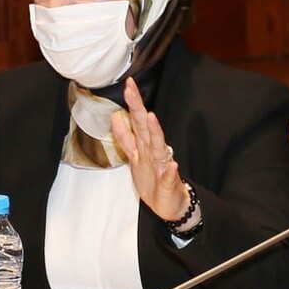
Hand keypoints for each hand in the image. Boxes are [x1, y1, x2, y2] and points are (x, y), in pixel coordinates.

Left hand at [110, 77, 189, 221]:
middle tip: (132, 89)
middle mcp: (153, 152)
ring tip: (151, 118)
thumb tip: (115, 117)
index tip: (128, 84)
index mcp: (143, 146)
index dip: (132, 104)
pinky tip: (172, 165)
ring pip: (158, 147)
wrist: (169, 204)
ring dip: (155, 133)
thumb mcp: (134, 157)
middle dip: (138, 108)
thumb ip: (125, 138)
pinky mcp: (168, 183)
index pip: (137, 121)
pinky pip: (169, 177)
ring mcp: (162, 166)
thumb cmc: (152, 179)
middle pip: (145, 127)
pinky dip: (171, 171)